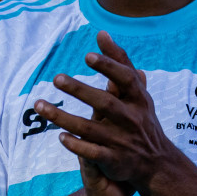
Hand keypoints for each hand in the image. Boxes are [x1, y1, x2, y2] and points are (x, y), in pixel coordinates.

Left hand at [36, 32, 174, 195]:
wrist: (157, 162)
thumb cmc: (141, 119)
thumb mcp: (138, 92)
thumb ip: (120, 63)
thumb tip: (102, 33)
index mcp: (139, 100)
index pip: (126, 80)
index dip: (109, 67)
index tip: (88, 56)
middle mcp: (132, 119)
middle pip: (105, 103)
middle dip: (81, 91)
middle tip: (57, 78)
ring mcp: (122, 141)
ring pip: (89, 128)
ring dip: (63, 118)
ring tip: (39, 106)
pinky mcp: (114, 160)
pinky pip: (93, 153)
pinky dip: (77, 145)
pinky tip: (60, 137)